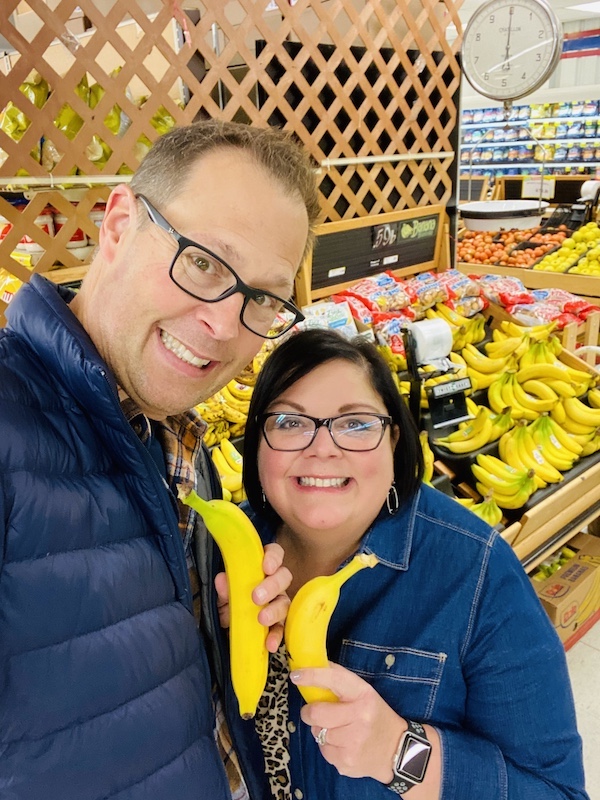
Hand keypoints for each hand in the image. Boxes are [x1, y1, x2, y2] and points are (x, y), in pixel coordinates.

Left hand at [214, 542, 290, 652]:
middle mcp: (276, 583)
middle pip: (284, 577)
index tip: (266, 567)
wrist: (229, 625)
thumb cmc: (231, 598)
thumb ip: (224, 587)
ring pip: (285, 603)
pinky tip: (270, 644)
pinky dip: (276, 635)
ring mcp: (280, 603)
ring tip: (262, 619)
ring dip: (274, 610)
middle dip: (272, 585)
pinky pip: (281, 629)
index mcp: (263, 567)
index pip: (275, 553)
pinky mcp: (279, 624)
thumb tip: (222, 580)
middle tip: (257, 597)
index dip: (274, 557)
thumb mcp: (224, 593)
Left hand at [291, 662, 405, 782]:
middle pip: (316, 713)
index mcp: (363, 696)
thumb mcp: (364, 693)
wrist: (397, 750)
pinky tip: (343, 745)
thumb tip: (313, 664)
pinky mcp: (346, 762)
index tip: (296, 675)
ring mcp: (352, 743)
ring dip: (321, 730)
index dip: (312, 676)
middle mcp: (359, 718)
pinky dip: (327, 746)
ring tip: (338, 730)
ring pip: (317, 733)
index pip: (334, 680)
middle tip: (314, 712)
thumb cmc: (375, 716)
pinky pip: (323, 751)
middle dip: (309, 712)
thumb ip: (339, 681)